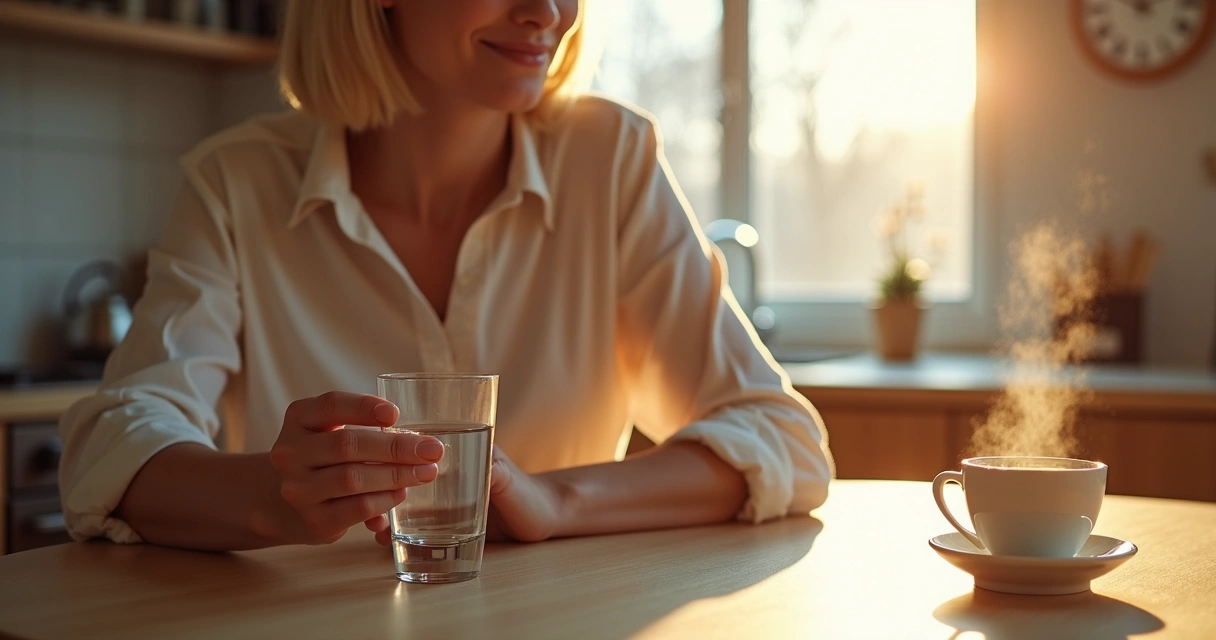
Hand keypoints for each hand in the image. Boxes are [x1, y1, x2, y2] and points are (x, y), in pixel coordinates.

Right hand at [266, 391, 444, 544]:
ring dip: (396, 475)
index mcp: (299, 419)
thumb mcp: (330, 431)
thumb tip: (421, 443)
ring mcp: (299, 489)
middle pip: (347, 445)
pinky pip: (357, 508)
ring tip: (426, 472)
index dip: (364, 407)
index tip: (395, 414)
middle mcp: (291, 452)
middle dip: (396, 447)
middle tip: (432, 450)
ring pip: (353, 479)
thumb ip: (364, 428)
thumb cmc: (323, 458)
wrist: (283, 502)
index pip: (331, 405)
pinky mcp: (314, 520)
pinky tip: (402, 493)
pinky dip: (386, 500)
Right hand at [366, 445, 565, 545]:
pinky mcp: (444, 522)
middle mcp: (444, 473)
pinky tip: (385, 541)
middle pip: (401, 477)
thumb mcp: (508, 481)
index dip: (390, 458)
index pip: (415, 448)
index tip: (371, 471)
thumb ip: (494, 474)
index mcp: (457, 451)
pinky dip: (397, 531)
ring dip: (384, 512)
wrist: (545, 520)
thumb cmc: (529, 493)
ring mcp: (441, 498)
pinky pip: (414, 524)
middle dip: (379, 489)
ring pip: (402, 502)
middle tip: (370, 510)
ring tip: (374, 529)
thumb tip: (476, 468)